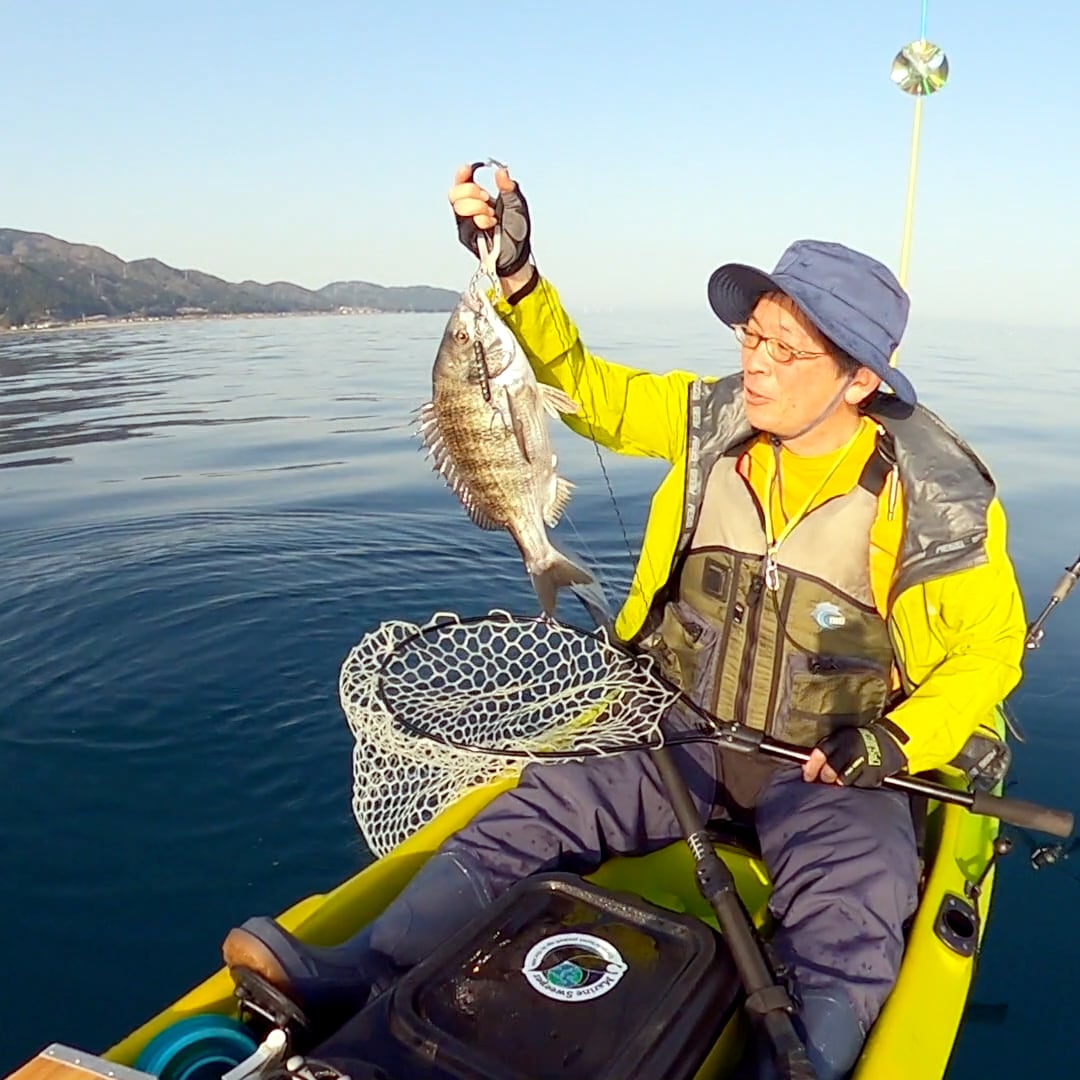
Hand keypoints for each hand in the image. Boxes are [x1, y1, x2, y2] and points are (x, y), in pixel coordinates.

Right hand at [447, 163, 532, 280]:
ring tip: (491, 215)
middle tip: (487, 199)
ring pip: (458, 206)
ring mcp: (466, 222)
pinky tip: (490, 224)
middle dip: (471, 192)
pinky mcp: (466, 235)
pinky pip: (466, 223)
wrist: (518, 252)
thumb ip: (509, 187)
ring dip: (476, 207)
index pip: (463, 182)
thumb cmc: (517, 230)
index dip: (462, 174)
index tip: (468, 170)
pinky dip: (480, 220)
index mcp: (479, 196)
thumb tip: (501, 171)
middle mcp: (470, 208)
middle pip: (454, 192)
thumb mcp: (517, 204)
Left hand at [802, 724, 906, 787]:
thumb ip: (827, 751)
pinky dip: (856, 784)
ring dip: (840, 782)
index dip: (811, 768)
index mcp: (839, 740)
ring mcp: (862, 764)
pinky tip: (859, 777)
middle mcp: (850, 751)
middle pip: (830, 771)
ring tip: (843, 778)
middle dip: (825, 778)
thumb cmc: (859, 741)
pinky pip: (858, 785)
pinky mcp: (872, 775)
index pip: (820, 755)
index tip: (807, 777)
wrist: (888, 741)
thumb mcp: (841, 738)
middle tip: (826, 780)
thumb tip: (808, 767)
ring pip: (842, 781)